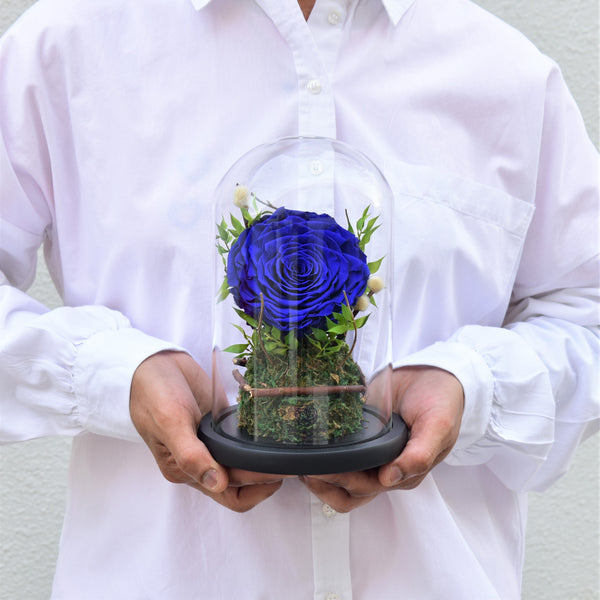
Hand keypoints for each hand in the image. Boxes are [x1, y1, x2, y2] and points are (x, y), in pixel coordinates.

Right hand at [130, 350, 283, 511]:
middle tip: (292, 461)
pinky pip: (243, 439)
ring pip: (246, 462)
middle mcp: (203, 461)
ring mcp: (214, 441)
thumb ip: (190, 454)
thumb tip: (216, 484)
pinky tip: (274, 432)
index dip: (256, 490)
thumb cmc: (151, 394)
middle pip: (244, 480)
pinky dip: (259, 440)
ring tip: (289, 450)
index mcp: (186, 470)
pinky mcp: (220, 423)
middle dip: (268, 475)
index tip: (278, 475)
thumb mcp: (169, 423)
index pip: (229, 495)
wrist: (150, 363)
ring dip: (266, 460)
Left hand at [301, 366, 463, 511]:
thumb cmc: (442, 403)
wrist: (436, 375)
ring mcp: (372, 454)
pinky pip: (340, 455)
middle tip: (306, 467)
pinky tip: (308, 448)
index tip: (322, 470)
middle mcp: (386, 468)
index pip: (367, 489)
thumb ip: (419, 454)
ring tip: (301, 464)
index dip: (343, 482)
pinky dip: (323, 457)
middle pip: (349, 491)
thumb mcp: (438, 426)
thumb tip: (390, 478)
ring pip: (341, 480)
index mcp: (405, 472)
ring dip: (321, 478)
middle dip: (325, 484)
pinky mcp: (362, 436)